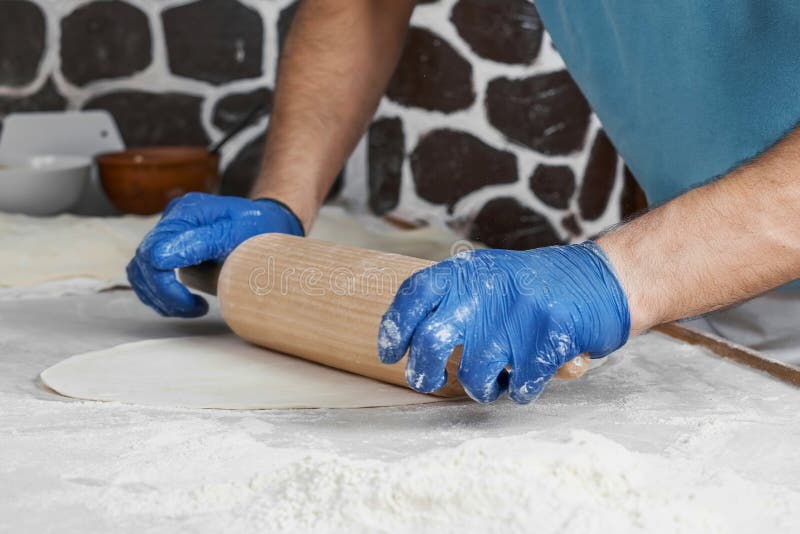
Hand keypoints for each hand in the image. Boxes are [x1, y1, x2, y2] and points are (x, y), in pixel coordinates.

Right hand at [127, 193, 303, 316]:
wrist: (271, 223)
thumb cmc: (260, 228)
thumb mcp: (239, 235)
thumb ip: (201, 243)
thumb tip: (158, 258)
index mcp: (186, 212)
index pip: (153, 254)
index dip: (166, 286)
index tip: (196, 304)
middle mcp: (172, 218)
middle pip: (143, 264)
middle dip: (165, 295)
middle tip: (196, 309)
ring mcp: (169, 232)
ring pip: (141, 272)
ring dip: (160, 297)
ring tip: (192, 308)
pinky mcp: (171, 245)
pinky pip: (150, 274)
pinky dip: (161, 293)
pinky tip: (185, 302)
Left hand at [377, 243, 629, 403]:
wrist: (603, 278)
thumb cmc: (536, 286)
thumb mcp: (489, 275)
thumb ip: (453, 297)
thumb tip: (407, 337)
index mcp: (468, 272)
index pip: (414, 295)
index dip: (394, 328)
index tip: (389, 353)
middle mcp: (488, 291)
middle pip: (431, 341)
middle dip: (422, 373)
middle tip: (429, 380)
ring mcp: (520, 314)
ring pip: (475, 375)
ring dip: (481, 388)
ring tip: (494, 379)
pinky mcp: (551, 338)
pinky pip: (520, 386)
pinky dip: (520, 390)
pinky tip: (528, 376)